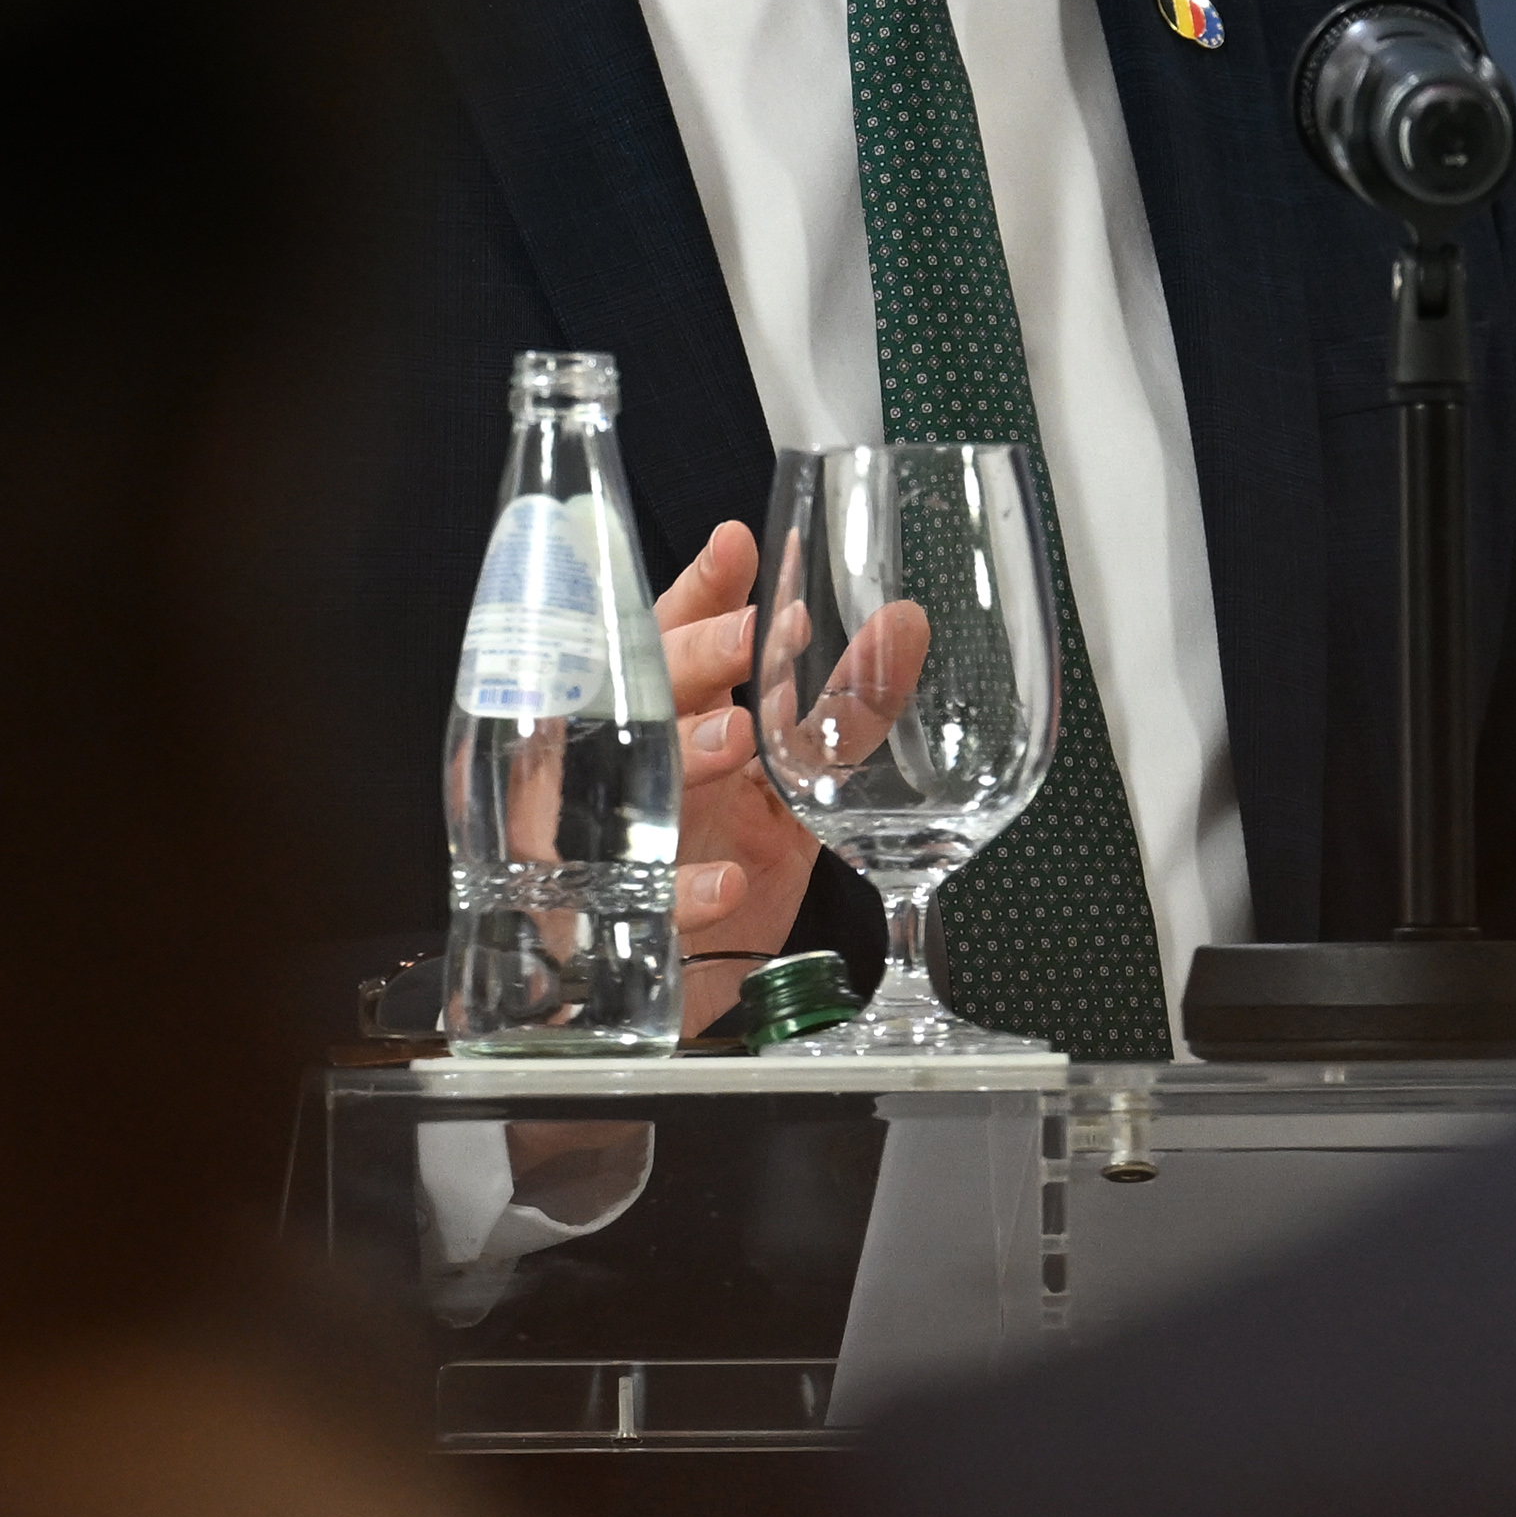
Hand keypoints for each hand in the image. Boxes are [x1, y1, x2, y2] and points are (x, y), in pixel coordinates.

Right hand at [656, 519, 821, 1031]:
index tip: (739, 544)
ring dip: (682, 753)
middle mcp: (630, 758)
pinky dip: (681, 888)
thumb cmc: (727, 844)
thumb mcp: (797, 774)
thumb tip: (908, 620)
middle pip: (639, 687)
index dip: (700, 586)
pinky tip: (728, 882)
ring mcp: (607, 831)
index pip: (671, 629)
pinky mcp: (609, 910)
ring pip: (623, 777)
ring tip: (739, 736)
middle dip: (691, 657)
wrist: (693, 972)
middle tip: (749, 634)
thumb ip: (849, 704)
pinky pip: (636, 895)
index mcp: (672, 709)